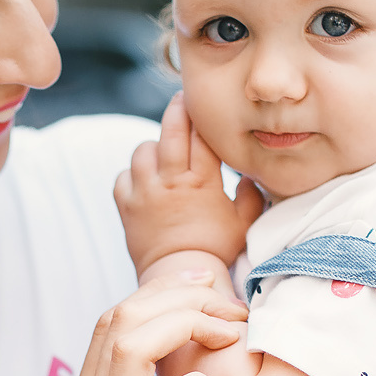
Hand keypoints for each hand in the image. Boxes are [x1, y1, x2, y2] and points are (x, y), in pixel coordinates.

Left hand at [115, 95, 265, 274]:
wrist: (177, 276)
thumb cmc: (215, 249)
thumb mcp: (243, 222)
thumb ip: (252, 195)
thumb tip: (252, 173)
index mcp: (202, 182)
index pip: (202, 135)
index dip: (202, 115)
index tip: (204, 104)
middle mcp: (171, 182)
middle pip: (171, 130)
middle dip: (177, 109)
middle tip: (180, 100)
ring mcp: (145, 193)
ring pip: (143, 150)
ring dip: (153, 148)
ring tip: (163, 154)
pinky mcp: (126, 206)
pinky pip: (122, 176)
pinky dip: (132, 174)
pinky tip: (145, 180)